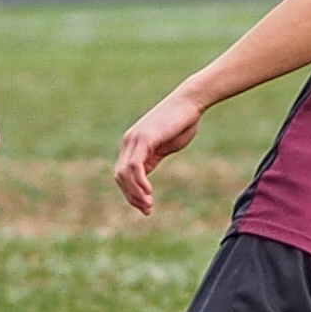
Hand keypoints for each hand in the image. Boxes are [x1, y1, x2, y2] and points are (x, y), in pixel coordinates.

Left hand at [114, 86, 204, 214]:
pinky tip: (149, 192)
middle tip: (147, 209)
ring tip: (148, 205)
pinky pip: (134, 165)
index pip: (123, 174)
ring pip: (124, 173)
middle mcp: (129, 141)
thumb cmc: (181, 122)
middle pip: (120, 176)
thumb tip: (143, 177)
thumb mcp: (164, 146)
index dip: (131, 192)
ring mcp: (135, 139)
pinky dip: (139, 181)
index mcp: (133, 144)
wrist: (190, 102)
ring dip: (135, 193)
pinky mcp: (144, 138)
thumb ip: (152, 159)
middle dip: (131, 196)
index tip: (145, 206)